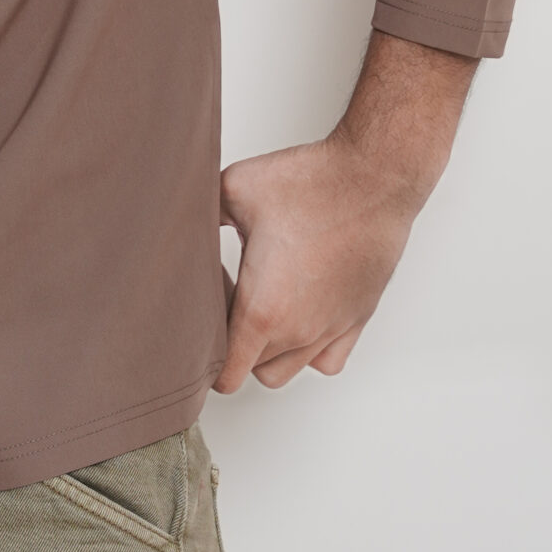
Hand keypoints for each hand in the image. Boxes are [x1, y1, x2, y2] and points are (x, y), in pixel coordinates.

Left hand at [213, 30, 475, 391]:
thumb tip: (177, 222)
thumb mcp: (233, 190)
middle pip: (252, 370)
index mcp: (262, 309)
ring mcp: (331, 328)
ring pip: (288, 370)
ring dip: (267, 352)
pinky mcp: (356, 318)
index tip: (201, 323)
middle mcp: (299, 329)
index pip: (226, 375)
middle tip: (226, 302)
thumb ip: (198, 216)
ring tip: (260, 309)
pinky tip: (297, 314)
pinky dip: (307, 351)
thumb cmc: (312, 183)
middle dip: (232, 347)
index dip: (204, 359)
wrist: (373, 177)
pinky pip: (327, 361)